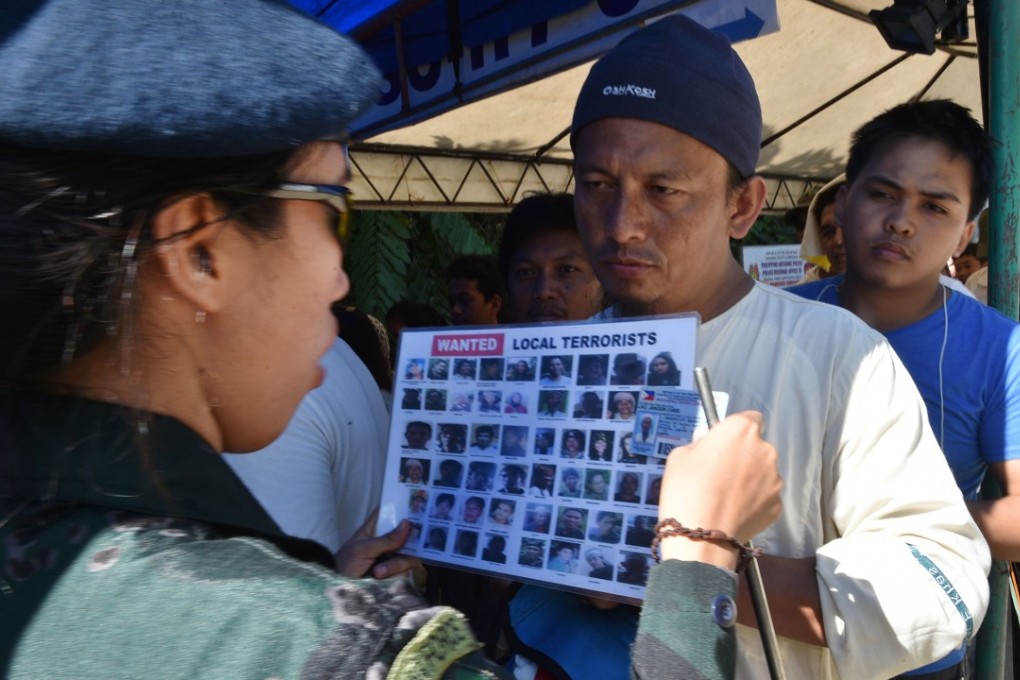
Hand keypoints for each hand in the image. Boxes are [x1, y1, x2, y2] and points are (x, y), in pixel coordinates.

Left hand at [334, 509, 420, 578]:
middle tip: (401, 547)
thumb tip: (407, 524)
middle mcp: (388, 539)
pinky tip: (380, 577)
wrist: (342, 592)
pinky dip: (394, 573)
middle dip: (408, 540)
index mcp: (376, 528)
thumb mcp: (363, 550)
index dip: (402, 506)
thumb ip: (386, 539)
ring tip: (378, 572)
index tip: (416, 504)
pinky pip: (405, 569)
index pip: (390, 511)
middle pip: (408, 533)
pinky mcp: (396, 571)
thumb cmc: (346, 564)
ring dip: (395, 563)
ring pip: (409, 553)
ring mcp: (393, 555)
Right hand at [658, 411, 781, 565]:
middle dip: (743, 455)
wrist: (701, 535)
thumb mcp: (679, 456)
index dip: (736, 429)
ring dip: (750, 478)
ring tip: (728, 496)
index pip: (750, 418)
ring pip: (763, 472)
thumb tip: (708, 442)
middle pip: (757, 446)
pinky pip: (765, 496)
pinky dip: (754, 501)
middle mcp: (765, 450)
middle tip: (721, 472)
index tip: (723, 443)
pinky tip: (735, 511)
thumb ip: (699, 443)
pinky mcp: (778, 505)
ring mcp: (775, 479)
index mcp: (742, 430)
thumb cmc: (686, 488)